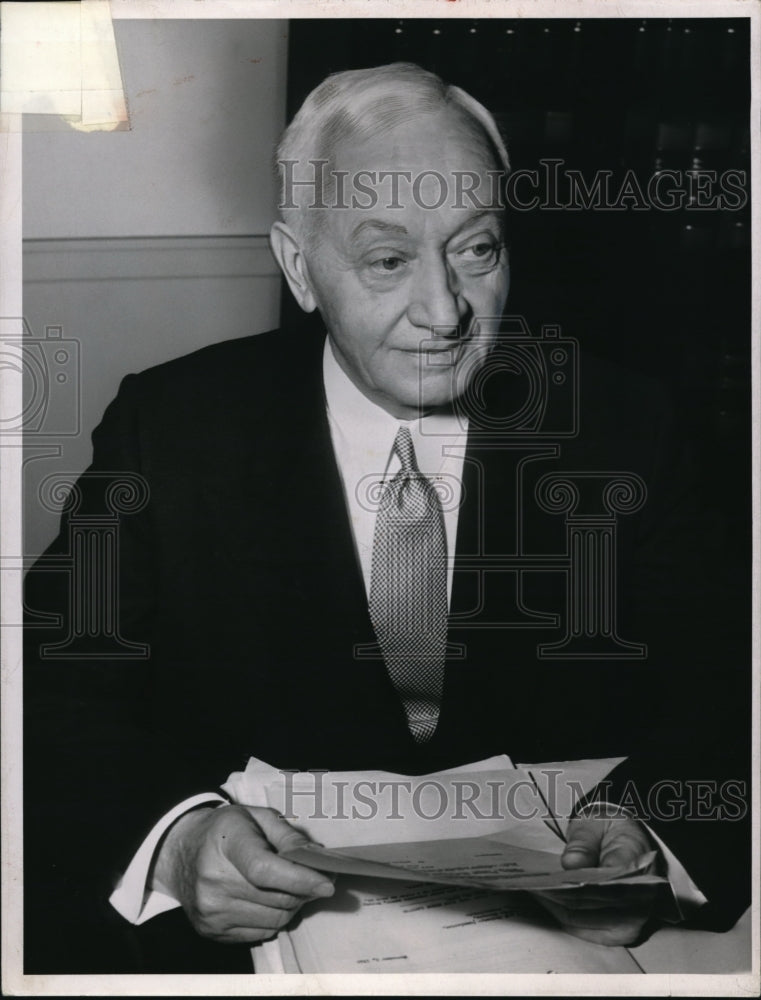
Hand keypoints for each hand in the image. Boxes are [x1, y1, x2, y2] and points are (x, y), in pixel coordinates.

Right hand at [151, 804, 334, 943]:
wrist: (180, 850)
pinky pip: (262, 932)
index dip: (300, 879)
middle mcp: (213, 881)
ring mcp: (210, 911)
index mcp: (226, 843)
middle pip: (277, 898)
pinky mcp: (211, 931)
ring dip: (292, 905)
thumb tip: (318, 861)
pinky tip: (267, 899)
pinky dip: (274, 918)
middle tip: (314, 878)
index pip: (265, 870)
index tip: (327, 883)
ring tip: (288, 886)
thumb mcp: (257, 817)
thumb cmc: (225, 830)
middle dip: (305, 890)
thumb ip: (289, 836)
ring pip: (275, 919)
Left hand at [532, 811, 660, 946]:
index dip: (574, 881)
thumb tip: (571, 862)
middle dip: (557, 892)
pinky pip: (580, 927)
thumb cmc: (611, 831)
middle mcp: (641, 902)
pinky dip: (558, 913)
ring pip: (581, 919)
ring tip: (531, 887)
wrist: (626, 843)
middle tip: (530, 880)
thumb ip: (584, 841)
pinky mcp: (615, 933)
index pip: (605, 881)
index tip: (548, 874)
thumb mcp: (597, 823)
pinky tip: (542, 898)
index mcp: (640, 867)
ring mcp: (629, 922)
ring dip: (553, 905)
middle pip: (589, 903)